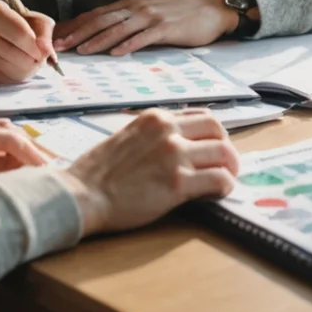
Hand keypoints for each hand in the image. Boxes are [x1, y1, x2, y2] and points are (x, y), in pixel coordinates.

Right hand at [0, 0, 56, 82]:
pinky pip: (0, 80)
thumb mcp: (18, 14)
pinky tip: (10, 68)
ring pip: (10, 71)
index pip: (21, 32)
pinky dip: (11, 77)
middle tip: (38, 60)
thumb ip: (40, 28)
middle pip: (17, 54)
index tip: (44, 50)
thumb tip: (49, 52)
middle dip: (35, 62)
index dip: (38, 46)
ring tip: (27, 64)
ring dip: (26, 71)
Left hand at [54, 0, 236, 55]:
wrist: (211, 8)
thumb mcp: (149, 12)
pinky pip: (143, 37)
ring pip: (118, 29)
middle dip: (78, 34)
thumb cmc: (179, 13)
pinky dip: (128, 45)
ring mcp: (151, 16)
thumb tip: (104, 37)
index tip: (58, 38)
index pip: (96, 15)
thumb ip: (128, 21)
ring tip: (81, 51)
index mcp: (130, 4)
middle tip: (60, 47)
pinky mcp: (166, 28)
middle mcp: (137, 7)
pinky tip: (116, 53)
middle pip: (101, 21)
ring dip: (97, 40)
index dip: (76, 26)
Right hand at [61, 109, 237, 234]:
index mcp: (155, 118)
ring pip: (225, 154)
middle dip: (227, 148)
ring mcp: (174, 155)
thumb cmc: (98, 173)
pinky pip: (219, 180)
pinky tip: (217, 194)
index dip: (213, 135)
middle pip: (218, 130)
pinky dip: (226, 187)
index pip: (201, 116)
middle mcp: (168, 131)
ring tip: (225, 182)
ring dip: (231, 169)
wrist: (81, 194)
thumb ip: (154, 137)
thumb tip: (180, 146)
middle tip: (225, 166)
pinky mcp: (178, 183)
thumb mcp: (128, 137)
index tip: (212, 149)